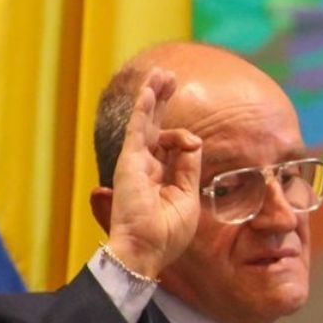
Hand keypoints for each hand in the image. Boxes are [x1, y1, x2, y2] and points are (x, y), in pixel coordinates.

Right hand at [105, 69, 202, 278]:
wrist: (146, 249)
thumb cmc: (167, 233)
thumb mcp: (187, 196)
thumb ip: (189, 166)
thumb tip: (193, 139)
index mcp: (160, 177)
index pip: (173, 146)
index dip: (185, 140)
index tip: (192, 145)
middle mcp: (146, 166)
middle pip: (155, 126)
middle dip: (163, 101)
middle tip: (169, 78)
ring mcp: (135, 162)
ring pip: (146, 121)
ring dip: (153, 95)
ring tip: (161, 73)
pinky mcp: (129, 161)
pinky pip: (137, 128)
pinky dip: (143, 108)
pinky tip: (148, 90)